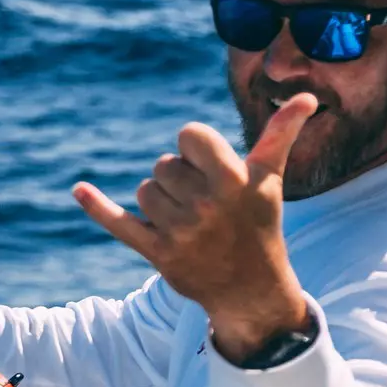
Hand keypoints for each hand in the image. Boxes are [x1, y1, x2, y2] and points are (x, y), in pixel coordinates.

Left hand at [74, 94, 316, 364]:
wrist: (250, 289)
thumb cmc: (259, 224)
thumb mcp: (269, 179)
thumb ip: (281, 135)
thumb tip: (307, 97)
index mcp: (232, 178)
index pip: (189, 135)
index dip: (195, 148)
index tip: (211, 168)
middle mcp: (205, 204)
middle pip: (165, 165)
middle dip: (181, 180)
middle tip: (206, 206)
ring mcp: (180, 230)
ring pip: (146, 190)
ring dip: (161, 202)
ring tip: (189, 222)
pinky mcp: (158, 253)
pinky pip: (119, 222)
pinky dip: (97, 206)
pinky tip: (78, 189)